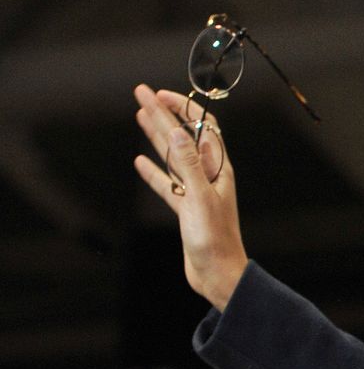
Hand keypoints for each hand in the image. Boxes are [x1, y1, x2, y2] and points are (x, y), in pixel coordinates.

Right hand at [132, 84, 248, 308]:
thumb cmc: (215, 240)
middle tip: (141, 93)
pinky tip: (139, 161)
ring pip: (173, 157)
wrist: (218, 275)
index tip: (159, 95)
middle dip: (163, 114)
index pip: (202, 128)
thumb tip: (177, 131)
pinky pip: (167, 184)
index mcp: (218, 169)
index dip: (182, 108)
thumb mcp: (199, 199)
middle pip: (183, 137)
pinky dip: (153, 172)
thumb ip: (188, 165)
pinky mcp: (186, 209)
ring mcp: (196, 192)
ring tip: (140, 115)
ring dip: (156, 136)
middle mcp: (209, 176)